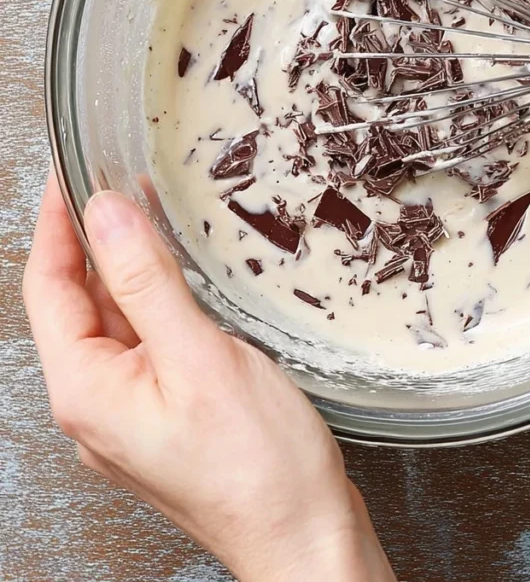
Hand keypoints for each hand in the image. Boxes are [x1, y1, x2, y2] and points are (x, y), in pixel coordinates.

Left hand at [23, 175, 395, 581]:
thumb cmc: (257, 464)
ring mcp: (129, 412)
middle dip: (91, 239)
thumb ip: (146, 282)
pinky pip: (145, 342)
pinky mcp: (165, 414)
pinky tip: (179, 279)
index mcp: (87, 390)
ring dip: (125, 267)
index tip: (69, 173)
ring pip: (113, 321)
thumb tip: (107, 215)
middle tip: (114, 181)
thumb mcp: (200, 357)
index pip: (48, 287)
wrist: (302, 535)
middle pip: (75, 303)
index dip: (56, 223)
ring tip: (149, 215)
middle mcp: (96, 404)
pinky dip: (153, 299)